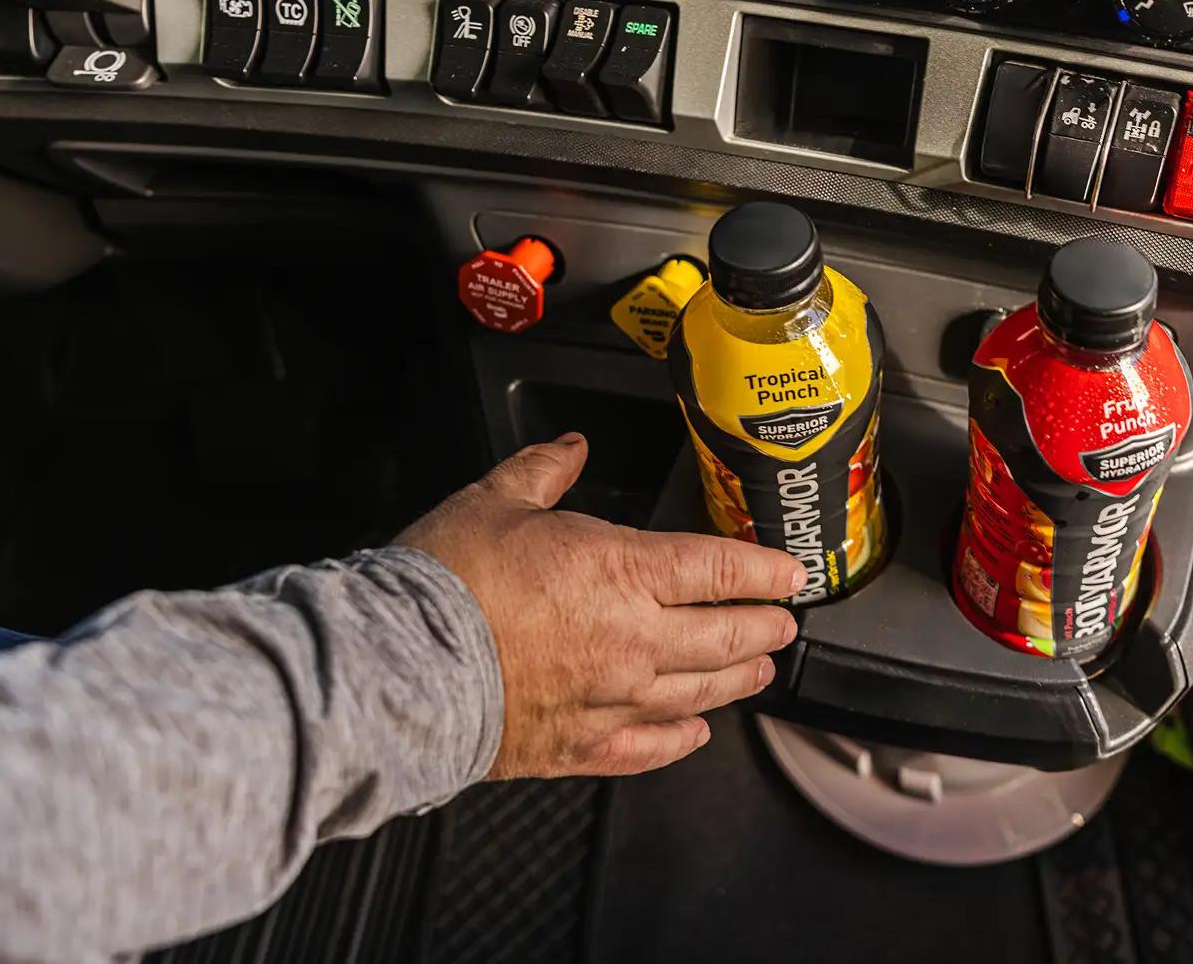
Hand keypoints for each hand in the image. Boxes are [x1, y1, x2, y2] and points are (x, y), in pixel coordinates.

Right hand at [396, 434, 805, 778]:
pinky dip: (679, 739)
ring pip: (698, 693)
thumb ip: (544, 470)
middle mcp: (634, 639)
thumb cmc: (445, 584)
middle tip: (784, 626)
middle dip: (764, 629)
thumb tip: (571, 447)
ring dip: (736, 681)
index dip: (767, 573)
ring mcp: (612, 697)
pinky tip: (693, 733)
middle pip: (725, 637)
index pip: (722, 572)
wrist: (399, 667)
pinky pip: (648, 746)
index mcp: (624, 571)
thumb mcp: (495, 500)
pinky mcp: (581, 744)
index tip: (792, 575)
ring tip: (757, 673)